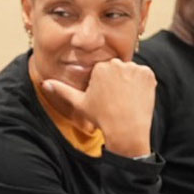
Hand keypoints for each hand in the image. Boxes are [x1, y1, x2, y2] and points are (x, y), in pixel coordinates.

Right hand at [42, 59, 156, 157]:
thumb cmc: (101, 117)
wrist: (126, 129)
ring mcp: (135, 68)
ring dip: (129, 82)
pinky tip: (135, 97)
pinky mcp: (148, 74)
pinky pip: (144, 76)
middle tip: (115, 101)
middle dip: (116, 81)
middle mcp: (118, 63)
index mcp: (100, 67)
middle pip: (116, 69)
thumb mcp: (79, 103)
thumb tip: (44, 83)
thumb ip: (62, 90)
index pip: (102, 71)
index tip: (104, 99)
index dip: (102, 86)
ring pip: (130, 72)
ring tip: (125, 100)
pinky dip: (141, 84)